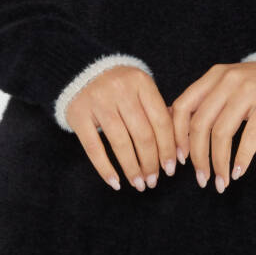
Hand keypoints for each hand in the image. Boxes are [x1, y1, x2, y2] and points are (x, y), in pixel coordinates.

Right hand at [65, 65, 177, 191]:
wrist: (81, 70)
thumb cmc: (119, 86)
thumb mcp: (140, 88)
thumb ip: (157, 111)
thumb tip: (177, 148)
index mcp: (141, 83)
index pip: (161, 121)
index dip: (168, 148)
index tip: (172, 168)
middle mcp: (121, 90)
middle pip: (143, 134)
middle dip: (151, 163)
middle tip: (154, 181)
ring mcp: (98, 101)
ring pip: (121, 143)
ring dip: (132, 169)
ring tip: (139, 184)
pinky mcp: (78, 114)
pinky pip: (94, 147)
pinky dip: (105, 169)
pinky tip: (115, 182)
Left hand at [170, 62, 255, 191]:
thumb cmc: (254, 86)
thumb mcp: (225, 85)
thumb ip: (202, 101)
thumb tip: (170, 124)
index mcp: (213, 76)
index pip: (183, 106)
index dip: (177, 135)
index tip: (180, 158)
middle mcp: (228, 81)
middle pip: (201, 123)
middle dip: (198, 156)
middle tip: (201, 179)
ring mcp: (249, 91)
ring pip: (222, 133)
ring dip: (218, 163)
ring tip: (220, 182)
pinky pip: (250, 136)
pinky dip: (241, 158)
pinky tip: (238, 173)